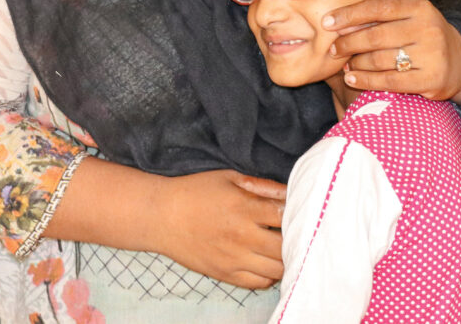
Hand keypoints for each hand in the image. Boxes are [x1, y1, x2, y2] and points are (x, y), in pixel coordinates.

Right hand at [154, 169, 285, 288]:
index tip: (298, 210)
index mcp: (244, 208)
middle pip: (286, 247)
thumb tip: (289, 192)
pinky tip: (267, 262)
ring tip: (283, 248)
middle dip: (296, 239)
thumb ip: (262, 186)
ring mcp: (234, 258)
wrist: (162, 216)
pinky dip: (269, 275)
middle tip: (296, 232)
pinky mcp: (225, 274)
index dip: (297, 212)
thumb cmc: (196, 192)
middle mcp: (242, 236)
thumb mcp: (229, 178)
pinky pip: (258, 283)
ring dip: (285, 259)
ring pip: (277, 270)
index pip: (285, 214)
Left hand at [323, 0, 460, 102]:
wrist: (460, 63)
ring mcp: (432, 54)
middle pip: (375, 35)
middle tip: (334, 49)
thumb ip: (379, 17)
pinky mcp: (431, 79)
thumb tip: (338, 24)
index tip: (328, 22)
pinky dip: (366, 80)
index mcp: (420, 7)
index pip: (378, 6)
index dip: (350, 14)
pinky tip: (352, 78)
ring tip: (346, 64)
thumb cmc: (421, 37)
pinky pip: (389, 81)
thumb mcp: (408, 18)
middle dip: (349, 43)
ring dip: (356, 63)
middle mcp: (428, 28)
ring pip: (379, 59)